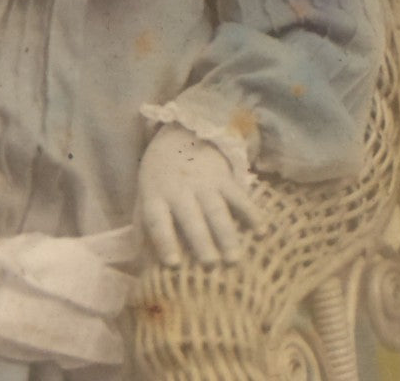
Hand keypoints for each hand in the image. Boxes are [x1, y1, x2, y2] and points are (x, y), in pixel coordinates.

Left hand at [136, 122, 263, 266]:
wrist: (180, 135)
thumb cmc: (160, 177)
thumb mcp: (145, 195)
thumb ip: (142, 227)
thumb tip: (139, 263)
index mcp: (155, 196)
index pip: (157, 220)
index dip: (164, 241)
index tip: (173, 264)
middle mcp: (179, 189)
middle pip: (190, 218)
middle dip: (201, 241)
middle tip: (211, 264)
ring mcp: (202, 182)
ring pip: (216, 210)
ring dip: (226, 234)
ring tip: (234, 259)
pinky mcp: (223, 177)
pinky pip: (238, 196)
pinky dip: (250, 212)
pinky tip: (260, 231)